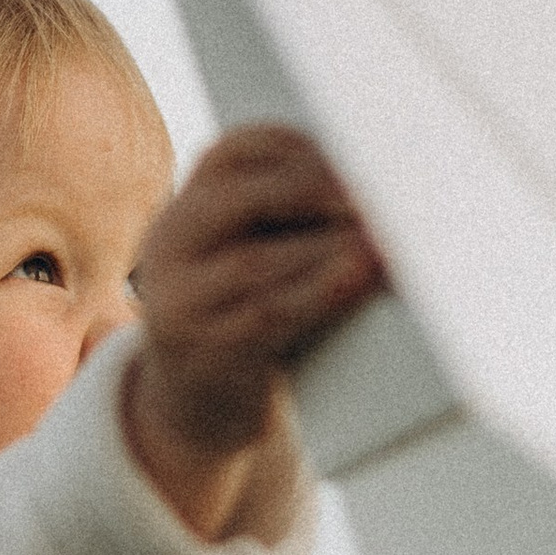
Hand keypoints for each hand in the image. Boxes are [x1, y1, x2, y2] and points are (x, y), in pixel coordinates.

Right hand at [125, 125, 385, 540]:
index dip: (300, 148)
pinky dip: (320, 293)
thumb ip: (292, 217)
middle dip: (316, 191)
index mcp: (185, 206)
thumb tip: (381, 187)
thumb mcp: (251, 253)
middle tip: (379, 195)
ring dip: (329, 247)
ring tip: (385, 240)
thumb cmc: (246, 316)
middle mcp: (170, 244)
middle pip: (241, 198)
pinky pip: (265, 315)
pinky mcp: (201, 349)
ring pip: (257, 261)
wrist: (196, 406)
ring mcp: (178, 300)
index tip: (360, 153)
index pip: (235, 150)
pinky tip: (360, 277)